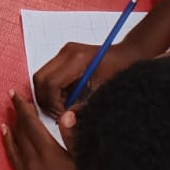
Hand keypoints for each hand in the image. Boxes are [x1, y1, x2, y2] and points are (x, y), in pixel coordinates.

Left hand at [3, 93, 118, 169]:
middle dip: (16, 116)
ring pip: (16, 150)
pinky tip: (13, 148)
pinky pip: (16, 164)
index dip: (23, 108)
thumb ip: (74, 138)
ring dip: (11, 133)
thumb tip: (66, 115)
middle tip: (11, 100)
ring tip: (6, 120)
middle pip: (21, 134)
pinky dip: (12, 151)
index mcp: (50, 156)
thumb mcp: (88, 163)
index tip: (15, 94)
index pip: (32, 125)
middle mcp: (36, 166)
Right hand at [32, 37, 153, 117]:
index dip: (52, 104)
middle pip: (40, 79)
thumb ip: (85, 104)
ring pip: (41, 78)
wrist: (129, 54)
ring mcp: (64, 53)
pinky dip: (53, 91)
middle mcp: (67, 52)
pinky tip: (67, 100)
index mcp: (77, 58)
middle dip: (45, 100)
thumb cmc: (122, 69)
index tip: (62, 116)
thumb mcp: (105, 91)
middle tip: (59, 115)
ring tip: (63, 109)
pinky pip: (49, 76)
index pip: (50, 83)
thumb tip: (67, 118)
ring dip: (48, 96)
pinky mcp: (64, 57)